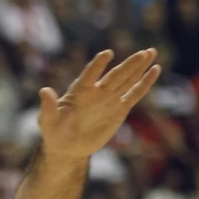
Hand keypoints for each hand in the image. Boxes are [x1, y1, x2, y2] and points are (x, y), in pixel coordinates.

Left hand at [38, 49, 160, 159]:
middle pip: (116, 75)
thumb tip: (44, 91)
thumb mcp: (47, 120)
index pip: (90, 74)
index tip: (107, 54)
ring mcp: (109, 99)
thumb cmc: (54, 132)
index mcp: (80, 90)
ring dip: (140, 67)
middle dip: (130, 64)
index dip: (98, 65)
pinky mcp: (119, 110)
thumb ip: (48, 106)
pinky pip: (134, 94)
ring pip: (127, 80)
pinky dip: (144, 83)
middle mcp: (97, 91)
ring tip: (152, 52)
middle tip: (145, 51)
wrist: (67, 147)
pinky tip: (155, 70)